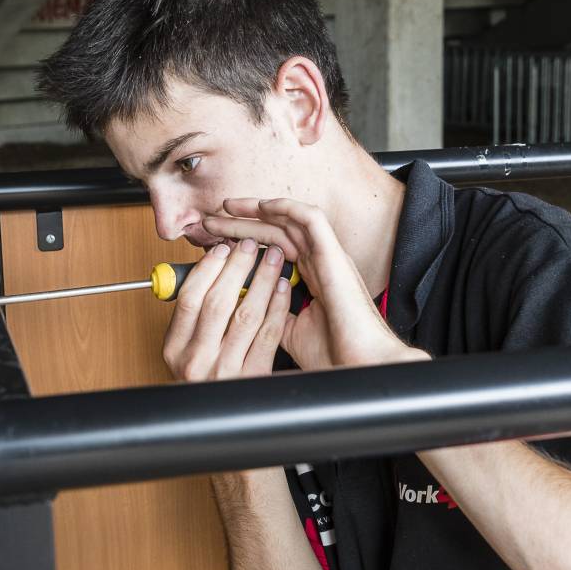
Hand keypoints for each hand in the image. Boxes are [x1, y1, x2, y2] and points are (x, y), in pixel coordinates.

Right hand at [162, 237, 293, 381]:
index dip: (207, 269)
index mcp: (175, 349)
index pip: (189, 299)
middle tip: (251, 245)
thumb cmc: (206, 381)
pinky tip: (282, 288)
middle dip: (237, 267)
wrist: (221, 421)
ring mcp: (226, 370)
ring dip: (262, 280)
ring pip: (246, 314)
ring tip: (273, 258)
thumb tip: (211, 270)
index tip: (221, 249)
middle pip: (218, 302)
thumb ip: (192, 319)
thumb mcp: (186, 352)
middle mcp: (197, 360)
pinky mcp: (254, 376)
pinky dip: (277, 305)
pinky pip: (268, 333)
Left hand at [202, 198, 428, 369]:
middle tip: (210, 223)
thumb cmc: (335, 354)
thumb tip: (247, 309)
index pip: (271, 249)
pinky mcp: (334, 255)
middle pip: (275, 232)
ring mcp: (327, 257)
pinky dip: (287, 208)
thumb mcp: (289, 332)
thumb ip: (272, 315)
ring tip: (227, 207)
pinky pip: (311, 219)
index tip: (215, 244)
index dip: (244, 242)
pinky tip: (262, 206)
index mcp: (311, 278)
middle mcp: (319, 263)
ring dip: (257, 211)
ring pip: (288, 220)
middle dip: (241, 224)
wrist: (360, 364)